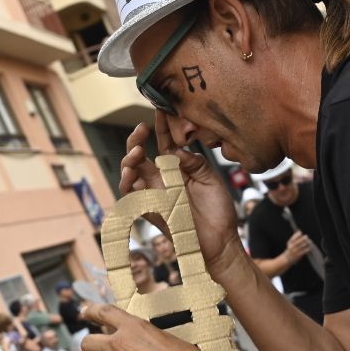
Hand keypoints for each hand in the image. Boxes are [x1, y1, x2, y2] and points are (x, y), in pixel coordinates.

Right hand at [119, 119, 243, 278]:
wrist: (221, 242)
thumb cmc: (219, 211)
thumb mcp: (211, 179)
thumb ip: (195, 162)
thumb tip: (177, 150)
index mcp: (178, 169)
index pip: (164, 143)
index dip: (161, 127)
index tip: (159, 109)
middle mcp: (163, 179)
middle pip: (141, 156)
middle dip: (136, 141)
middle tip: (140, 131)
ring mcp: (155, 195)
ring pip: (132, 174)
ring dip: (129, 161)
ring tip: (136, 153)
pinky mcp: (150, 212)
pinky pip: (132, 198)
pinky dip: (128, 185)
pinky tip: (132, 174)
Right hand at [282, 231, 311, 264]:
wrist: (287, 259)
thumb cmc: (290, 249)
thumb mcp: (290, 243)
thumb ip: (294, 238)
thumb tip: (300, 232)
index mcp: (289, 243)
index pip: (293, 238)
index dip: (296, 235)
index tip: (300, 232)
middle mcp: (291, 247)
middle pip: (298, 242)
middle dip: (302, 238)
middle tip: (306, 236)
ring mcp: (295, 251)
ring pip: (301, 246)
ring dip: (306, 243)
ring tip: (310, 241)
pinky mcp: (298, 255)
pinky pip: (303, 251)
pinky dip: (307, 249)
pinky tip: (310, 247)